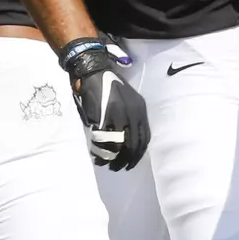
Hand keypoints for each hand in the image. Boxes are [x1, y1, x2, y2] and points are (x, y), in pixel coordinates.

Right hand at [61, 40, 149, 169]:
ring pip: (120, 145)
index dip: (139, 153)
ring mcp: (119, 114)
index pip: (145, 137)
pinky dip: (102, 151)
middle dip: (127, 160)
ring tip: (108, 165)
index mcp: (141, 108)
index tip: (132, 161)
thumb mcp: (127, 99)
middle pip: (134, 144)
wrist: (93, 71)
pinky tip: (98, 155)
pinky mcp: (104, 115)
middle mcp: (133, 112)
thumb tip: (128, 142)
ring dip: (114, 158)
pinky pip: (105, 139)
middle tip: (119, 168)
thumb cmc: (109, 85)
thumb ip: (130, 117)